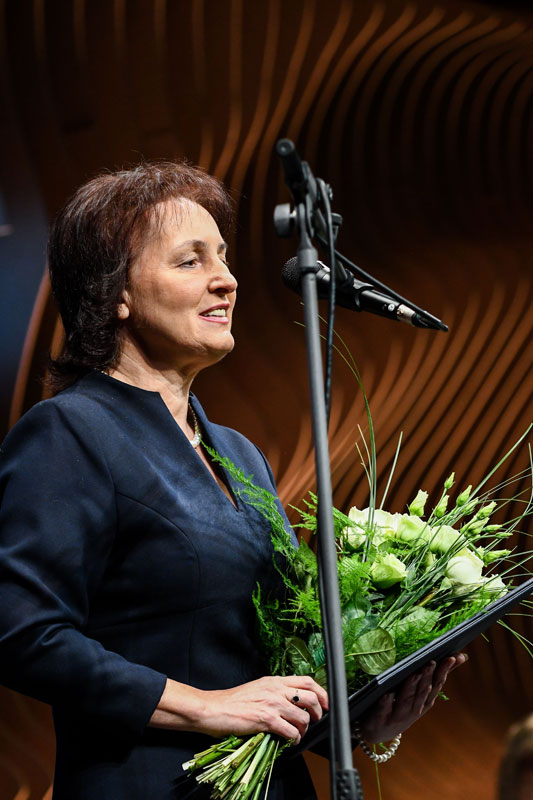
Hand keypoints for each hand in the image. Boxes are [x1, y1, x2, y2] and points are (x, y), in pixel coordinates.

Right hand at [151, 674, 328, 744]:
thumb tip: (291, 704)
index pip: (307, 680)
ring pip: (303, 715)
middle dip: (319, 711)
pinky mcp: (265, 719)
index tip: (325, 704)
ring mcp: (271, 703)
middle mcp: (275, 689)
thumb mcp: (256, 689)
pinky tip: (289, 741)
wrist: (212, 709)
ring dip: (305, 728)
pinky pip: (291, 730)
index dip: (321, 693)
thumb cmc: (231, 703)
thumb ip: (274, 692)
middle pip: (311, 696)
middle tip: (317, 721)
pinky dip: (294, 738)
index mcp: (273, 681)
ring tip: (299, 734)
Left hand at [358, 653, 467, 743]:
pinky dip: (386, 703)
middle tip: (432, 661)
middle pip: (423, 691)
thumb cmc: (401, 707)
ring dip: (411, 687)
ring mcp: (398, 716)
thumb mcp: (419, 693)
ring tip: (415, 674)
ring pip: (407, 700)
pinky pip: (384, 710)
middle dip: (428, 676)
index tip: (454, 657)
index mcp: (424, 702)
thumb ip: (434, 675)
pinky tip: (387, 694)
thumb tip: (458, 655)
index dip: (445, 670)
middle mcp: (414, 710)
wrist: (378, 731)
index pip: (437, 684)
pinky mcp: (381, 719)